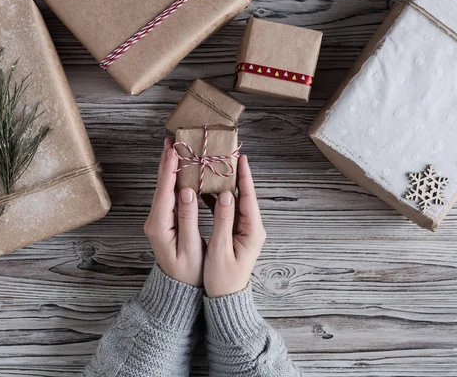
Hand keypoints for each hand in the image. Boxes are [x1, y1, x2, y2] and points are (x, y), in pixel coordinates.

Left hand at [144, 138, 203, 286]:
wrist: (178, 289)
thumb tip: (188, 192)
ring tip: (176, 149)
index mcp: (159, 226)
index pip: (164, 191)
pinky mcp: (165, 221)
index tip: (173, 149)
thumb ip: (188, 219)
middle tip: (173, 140)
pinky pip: (169, 196)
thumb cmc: (188, 272)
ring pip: (164, 189)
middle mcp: (155, 220)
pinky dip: (174, 181)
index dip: (169, 169)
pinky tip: (182, 171)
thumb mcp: (190, 248)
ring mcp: (158, 220)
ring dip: (170, 169)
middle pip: (161, 186)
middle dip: (167, 163)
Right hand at [204, 155, 265, 297]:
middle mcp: (251, 227)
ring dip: (223, 186)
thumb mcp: (221, 250)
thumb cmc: (223, 279)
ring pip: (233, 202)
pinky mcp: (234, 233)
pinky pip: (226, 211)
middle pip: (243, 196)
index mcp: (252, 231)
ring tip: (212, 168)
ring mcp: (243, 230)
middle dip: (234, 176)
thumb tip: (225, 195)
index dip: (244, 177)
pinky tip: (204, 191)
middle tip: (225, 156)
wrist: (225, 299)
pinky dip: (216, 200)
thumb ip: (223, 221)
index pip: (249, 198)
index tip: (241, 158)